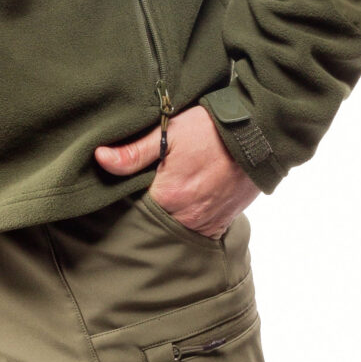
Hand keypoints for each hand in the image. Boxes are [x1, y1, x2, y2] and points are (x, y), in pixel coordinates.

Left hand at [93, 104, 258, 239]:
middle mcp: (186, 216)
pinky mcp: (221, 222)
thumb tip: (100, 159)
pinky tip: (184, 208)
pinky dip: (188, 223)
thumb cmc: (212, 129)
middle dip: (146, 212)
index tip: (124, 189)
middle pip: (154, 222)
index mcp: (168, 196)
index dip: (126, 199)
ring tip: (165, 200)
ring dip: (167, 219)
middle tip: (143, 194)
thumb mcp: (168, 132)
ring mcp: (206, 222)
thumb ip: (133, 152)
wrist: (260, 133)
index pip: (132, 209)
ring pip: (175, 229)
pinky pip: (198, 232)